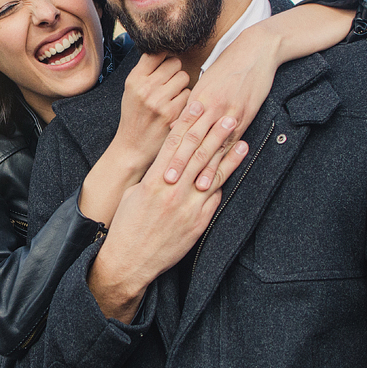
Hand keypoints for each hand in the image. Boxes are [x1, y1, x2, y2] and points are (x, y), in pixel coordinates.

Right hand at [87, 117, 248, 322]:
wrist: (130, 261)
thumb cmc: (127, 226)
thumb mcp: (135, 194)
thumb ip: (154, 177)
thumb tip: (170, 164)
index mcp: (154, 181)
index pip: (174, 144)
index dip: (187, 123)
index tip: (198, 106)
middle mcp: (173, 191)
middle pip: (197, 154)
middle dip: (213, 132)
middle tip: (227, 115)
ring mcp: (188, 208)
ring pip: (212, 174)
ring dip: (227, 153)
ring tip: (239, 137)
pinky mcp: (198, 223)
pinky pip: (215, 198)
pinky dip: (224, 180)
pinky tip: (234, 167)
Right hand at [113, 52, 190, 172]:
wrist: (132, 147)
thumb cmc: (135, 116)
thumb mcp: (132, 91)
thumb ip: (146, 72)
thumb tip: (166, 50)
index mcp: (134, 79)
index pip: (156, 53)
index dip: (164, 56)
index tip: (166, 62)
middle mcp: (145, 88)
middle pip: (174, 63)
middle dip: (175, 72)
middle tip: (169, 84)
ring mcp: (159, 101)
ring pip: (184, 77)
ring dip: (182, 85)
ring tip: (172, 97)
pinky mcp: (173, 113)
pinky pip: (189, 94)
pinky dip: (186, 101)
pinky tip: (177, 108)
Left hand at [161, 2, 355, 186]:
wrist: (255, 50)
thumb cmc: (228, 66)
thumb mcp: (205, 83)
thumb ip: (192, 105)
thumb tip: (176, 125)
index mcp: (196, 99)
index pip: (179, 129)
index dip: (169, 149)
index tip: (159, 166)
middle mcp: (209, 107)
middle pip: (191, 140)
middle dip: (180, 162)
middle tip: (168, 182)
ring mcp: (227, 112)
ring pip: (211, 144)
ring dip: (203, 167)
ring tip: (195, 186)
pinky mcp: (244, 115)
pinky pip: (232, 141)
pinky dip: (225, 159)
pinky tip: (222, 171)